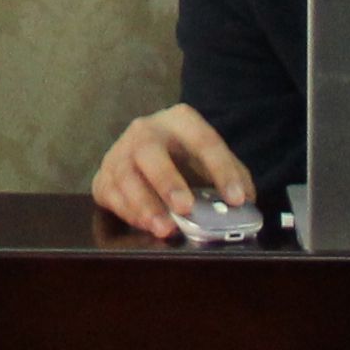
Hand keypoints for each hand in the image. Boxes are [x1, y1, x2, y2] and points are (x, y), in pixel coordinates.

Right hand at [90, 105, 250, 240]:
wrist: (146, 157)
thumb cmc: (186, 161)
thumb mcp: (212, 161)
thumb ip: (233, 178)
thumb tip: (246, 206)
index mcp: (180, 121)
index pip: (203, 140)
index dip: (221, 169)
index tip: (237, 199)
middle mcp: (145, 131)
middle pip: (149, 151)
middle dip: (168, 180)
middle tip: (186, 207)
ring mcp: (120, 153)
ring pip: (124, 175)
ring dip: (145, 204)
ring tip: (165, 228)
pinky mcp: (103, 178)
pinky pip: (111, 195)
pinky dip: (129, 213)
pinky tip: (146, 226)